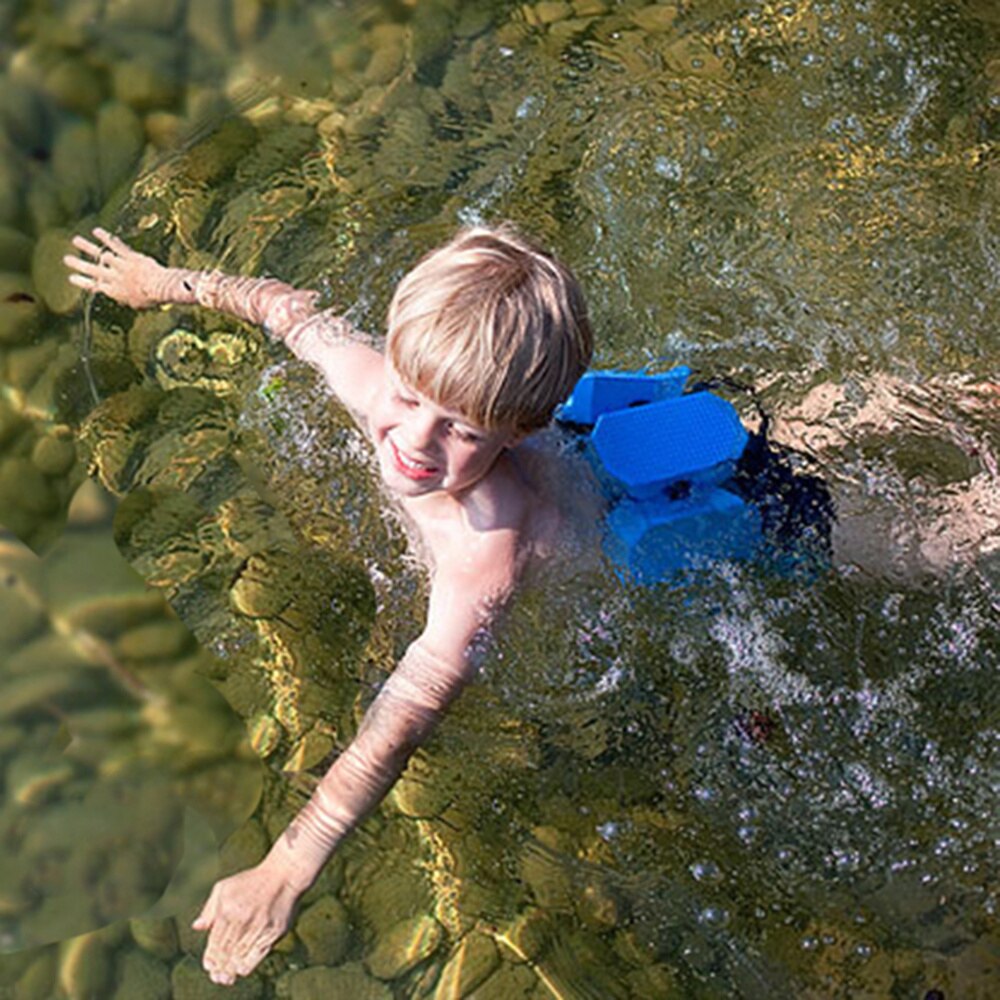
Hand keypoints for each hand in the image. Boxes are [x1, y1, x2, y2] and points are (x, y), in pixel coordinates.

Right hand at [64, 227, 169, 308]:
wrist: (160, 287)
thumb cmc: (152, 298)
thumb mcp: (137, 304)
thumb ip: (128, 299)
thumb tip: (125, 300)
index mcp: (115, 292)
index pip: (94, 286)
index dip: (82, 282)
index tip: (72, 277)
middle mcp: (114, 278)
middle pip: (93, 270)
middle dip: (78, 264)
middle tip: (66, 259)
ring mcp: (121, 266)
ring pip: (100, 255)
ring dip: (87, 247)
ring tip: (75, 240)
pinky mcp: (129, 256)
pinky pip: (115, 245)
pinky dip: (105, 238)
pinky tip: (96, 231)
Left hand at [191, 859, 302, 984]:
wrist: (284, 874)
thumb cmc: (252, 881)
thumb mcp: (225, 888)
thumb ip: (210, 909)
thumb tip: (197, 927)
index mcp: (228, 910)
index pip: (215, 942)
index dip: (211, 958)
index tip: (209, 967)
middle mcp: (243, 920)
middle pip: (226, 952)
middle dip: (219, 967)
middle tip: (217, 977)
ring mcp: (260, 927)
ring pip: (240, 956)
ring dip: (231, 969)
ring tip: (226, 978)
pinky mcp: (275, 931)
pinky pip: (258, 955)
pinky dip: (247, 964)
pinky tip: (241, 969)